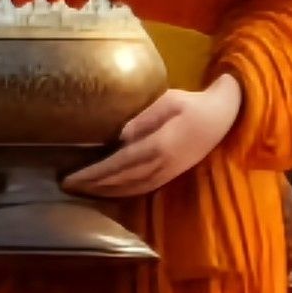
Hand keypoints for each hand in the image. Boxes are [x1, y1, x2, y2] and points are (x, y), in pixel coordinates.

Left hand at [67, 70, 244, 198]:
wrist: (224, 118)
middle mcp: (161, 165)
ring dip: (105, 191)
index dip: (93, 173)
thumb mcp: (169, 100)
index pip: (118, 164)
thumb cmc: (194, 104)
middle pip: (120, 180)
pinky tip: (109, 190)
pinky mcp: (170, 175)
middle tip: (67, 185)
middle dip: (93, 184)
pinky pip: (141, 188)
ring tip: (83, 189)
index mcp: (159, 146)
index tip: (71, 177)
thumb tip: (119, 135)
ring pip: (130, 188)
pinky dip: (121, 192)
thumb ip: (144, 118)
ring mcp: (167, 173)